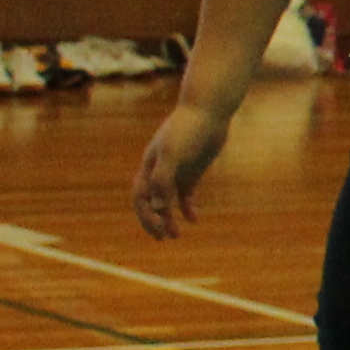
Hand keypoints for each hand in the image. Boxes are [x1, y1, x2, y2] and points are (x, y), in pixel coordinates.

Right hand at [132, 98, 234, 238]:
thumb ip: (163, 180)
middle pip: (151, 201)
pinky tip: (194, 219)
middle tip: (164, 238)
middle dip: (154, 220)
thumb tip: (157, 207)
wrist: (208, 111)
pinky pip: (186, 193)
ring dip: (169, 218)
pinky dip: (188, 207)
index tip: (159, 229)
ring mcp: (177, 170)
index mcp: (149, 166)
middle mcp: (160, 170)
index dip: (146, 215)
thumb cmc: (188, 130)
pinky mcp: (193, 169)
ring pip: (168, 200)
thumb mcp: (173, 155)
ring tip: (176, 235)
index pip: (141, 197)